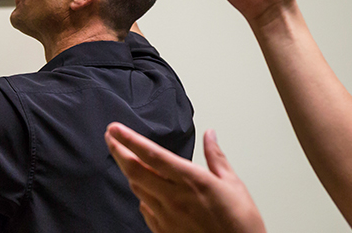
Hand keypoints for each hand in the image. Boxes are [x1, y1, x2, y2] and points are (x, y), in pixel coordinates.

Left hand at [105, 123, 266, 232]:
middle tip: (110, 137)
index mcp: (191, 181)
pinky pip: (145, 209)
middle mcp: (174, 198)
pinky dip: (141, 195)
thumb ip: (216, 157)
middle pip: (135, 171)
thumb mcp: (233, 184)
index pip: (152, 155)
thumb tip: (210, 135)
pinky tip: (144, 189)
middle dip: (118, 151)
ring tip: (125, 158)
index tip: (116, 128)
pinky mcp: (164, 231)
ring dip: (128, 171)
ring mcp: (166, 217)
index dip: (130, 140)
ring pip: (137, 189)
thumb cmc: (240, 224)